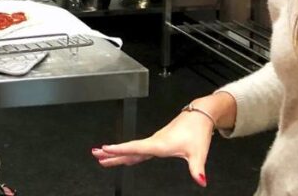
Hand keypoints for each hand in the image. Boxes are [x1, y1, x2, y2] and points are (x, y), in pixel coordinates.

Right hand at [91, 107, 217, 187]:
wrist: (199, 116)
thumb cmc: (197, 132)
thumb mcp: (199, 152)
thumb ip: (197, 168)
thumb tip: (200, 180)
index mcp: (160, 144)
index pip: (135, 147)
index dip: (119, 149)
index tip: (105, 149)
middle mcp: (154, 141)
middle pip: (129, 148)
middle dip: (112, 152)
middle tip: (96, 155)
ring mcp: (155, 141)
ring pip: (132, 148)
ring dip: (117, 152)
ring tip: (103, 157)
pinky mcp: (157, 141)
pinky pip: (138, 148)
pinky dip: (128, 152)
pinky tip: (126, 158)